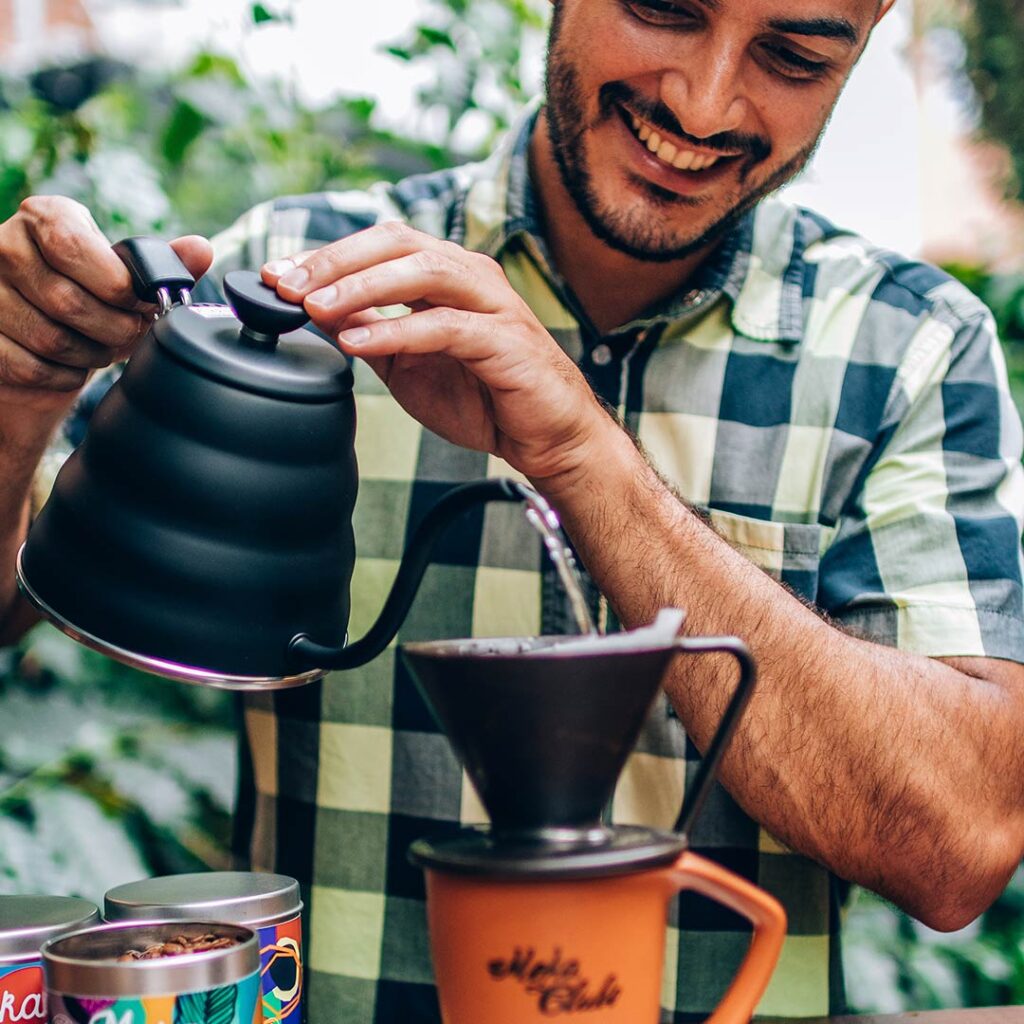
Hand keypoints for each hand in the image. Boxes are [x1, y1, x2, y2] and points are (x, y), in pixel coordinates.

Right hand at [0, 196, 212, 414]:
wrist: (42, 342)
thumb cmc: (91, 300)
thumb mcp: (125, 278)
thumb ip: (163, 264)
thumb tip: (201, 250)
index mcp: (44, 216)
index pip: (74, 245)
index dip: (116, 285)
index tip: (139, 304)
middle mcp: (4, 245)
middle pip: (67, 300)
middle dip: (113, 329)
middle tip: (127, 334)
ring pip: (50, 338)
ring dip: (90, 354)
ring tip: (101, 347)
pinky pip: (29, 366)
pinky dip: (64, 376)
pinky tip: (73, 367)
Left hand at [262, 223, 611, 483]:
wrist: (545, 437)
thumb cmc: (483, 397)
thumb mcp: (408, 364)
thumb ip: (368, 334)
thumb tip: (313, 315)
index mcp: (447, 275)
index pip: (380, 245)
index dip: (326, 257)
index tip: (276, 278)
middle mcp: (470, 276)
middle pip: (398, 243)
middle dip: (336, 261)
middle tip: (287, 286)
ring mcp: (492, 303)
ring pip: (422, 272)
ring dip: (362, 287)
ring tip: (316, 308)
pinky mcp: (505, 339)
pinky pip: (445, 326)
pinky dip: (397, 331)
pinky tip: (359, 343)